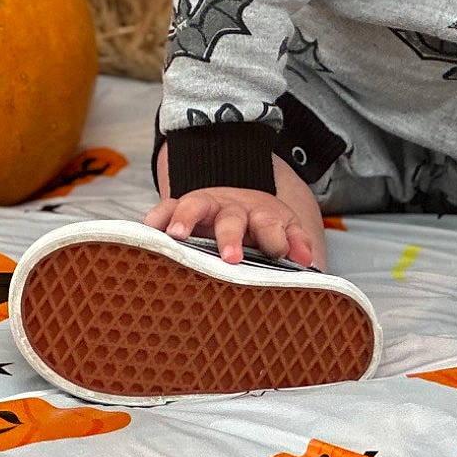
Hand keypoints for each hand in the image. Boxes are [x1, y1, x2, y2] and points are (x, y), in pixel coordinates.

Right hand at [144, 186, 316, 266]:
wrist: (234, 195)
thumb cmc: (258, 223)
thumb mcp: (282, 227)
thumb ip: (296, 242)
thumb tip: (307, 260)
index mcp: (259, 215)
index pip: (269, 223)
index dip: (275, 236)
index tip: (277, 251)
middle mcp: (231, 208)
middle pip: (231, 218)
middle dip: (230, 236)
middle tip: (230, 258)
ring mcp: (204, 207)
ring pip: (194, 206)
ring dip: (186, 219)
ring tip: (177, 236)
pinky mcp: (179, 208)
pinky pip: (164, 208)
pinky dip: (156, 217)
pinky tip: (148, 229)